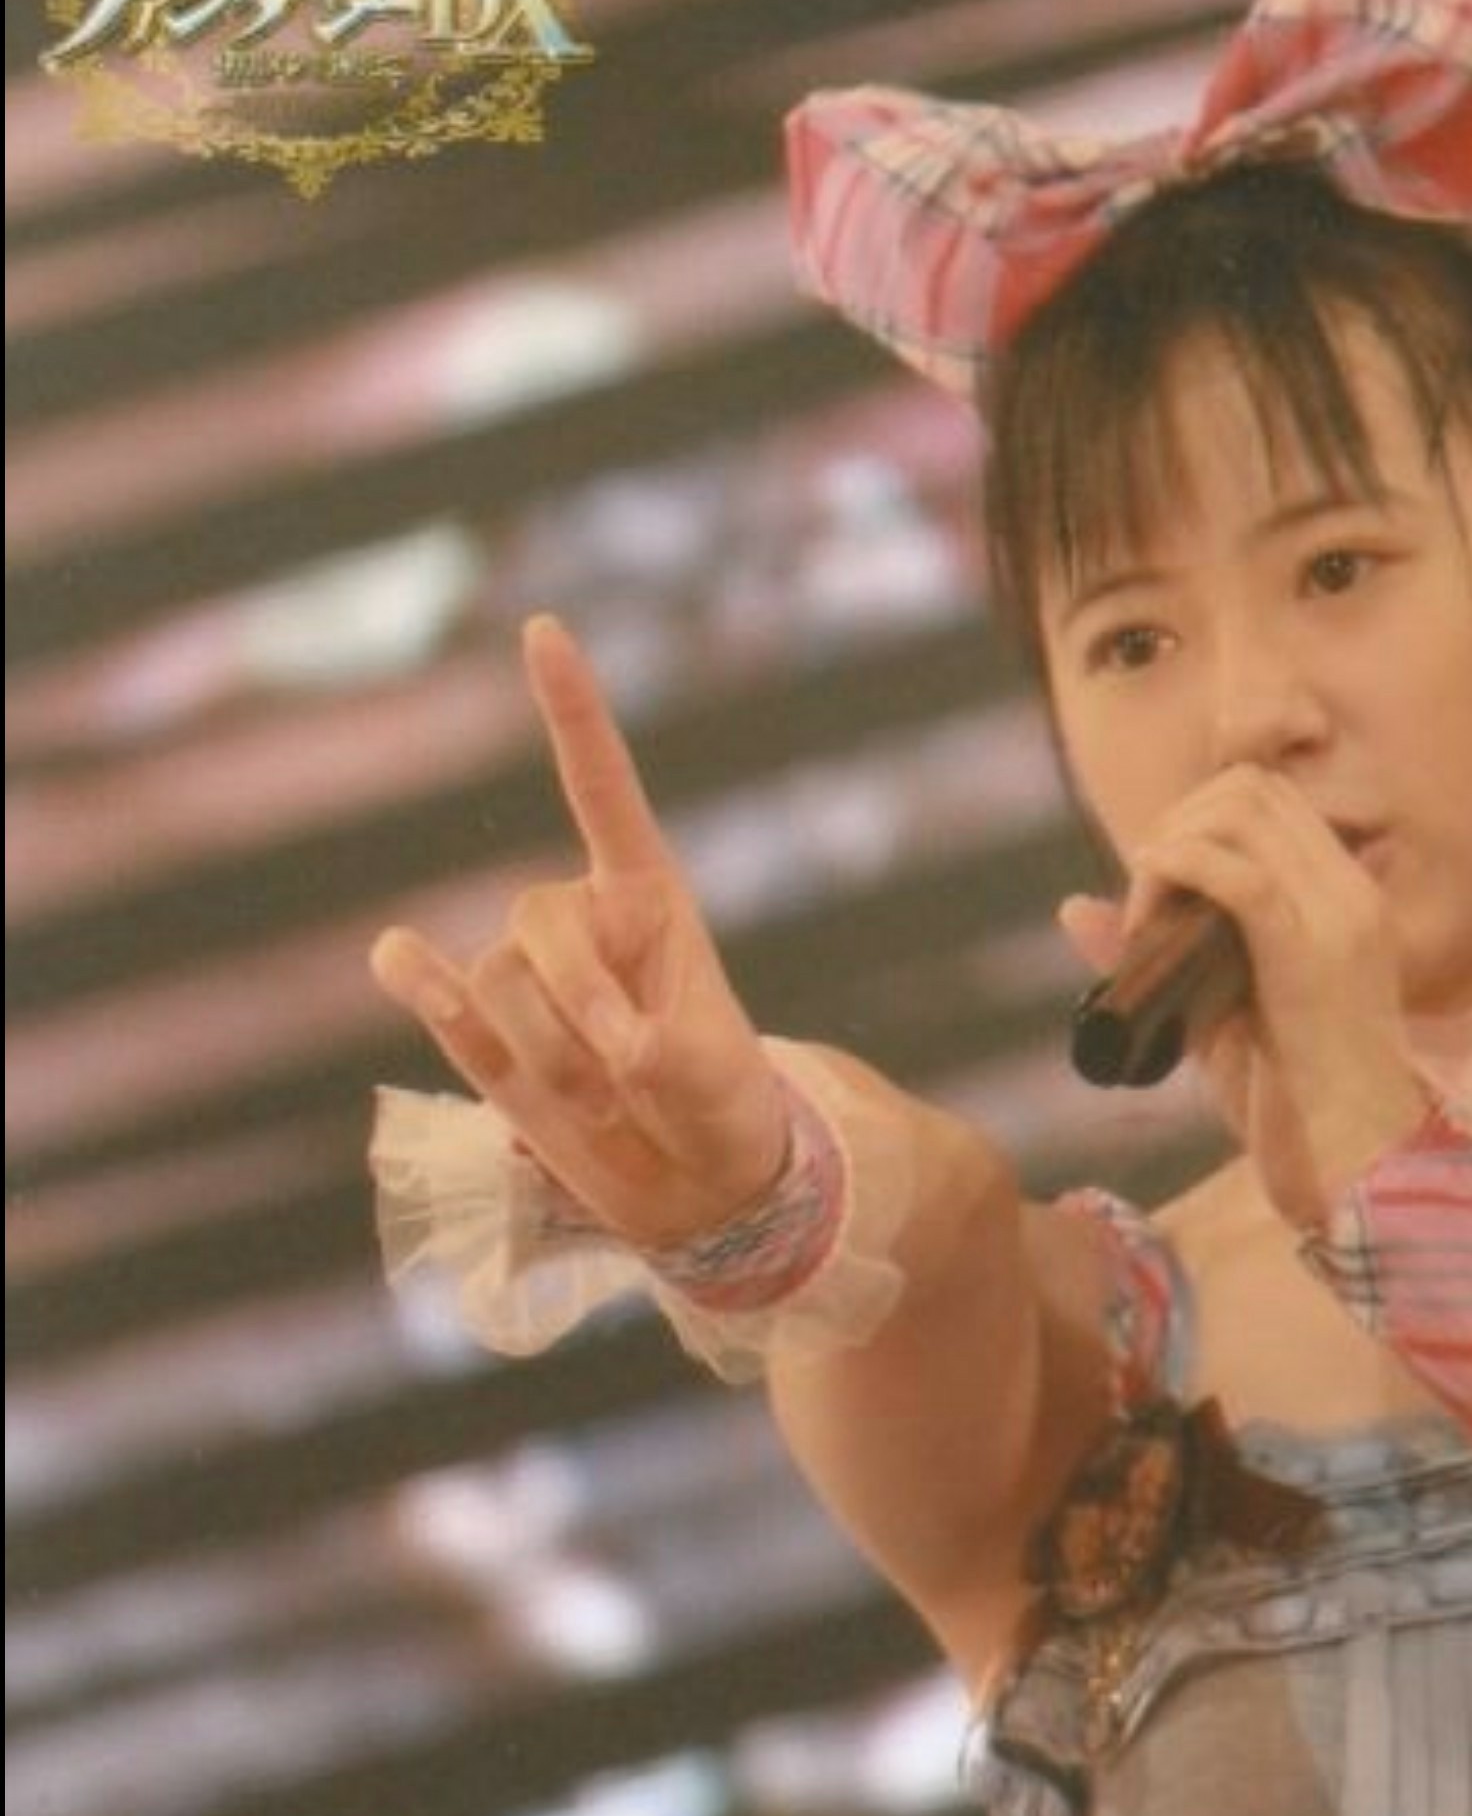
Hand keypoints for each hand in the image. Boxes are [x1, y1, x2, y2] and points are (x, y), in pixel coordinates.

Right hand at [370, 616, 790, 1250]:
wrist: (697, 1184)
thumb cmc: (726, 1109)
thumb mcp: (722, 1079)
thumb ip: (669, 1054)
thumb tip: (611, 1049)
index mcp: (651, 900)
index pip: (602, 791)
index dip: (572, 712)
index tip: (544, 631)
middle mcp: (581, 923)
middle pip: (537, 923)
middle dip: (578, 1006)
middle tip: (632, 1079)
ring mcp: (526, 977)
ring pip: (496, 989)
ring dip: (547, 1060)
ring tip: (606, 1105)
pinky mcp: (484, 1032)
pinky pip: (433, 993)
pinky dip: (416, 983)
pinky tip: (401, 960)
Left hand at [1058, 766, 1419, 1223]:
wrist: (1362, 1164)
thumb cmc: (1295, 1108)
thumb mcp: (1216, 1017)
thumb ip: (1158, 957)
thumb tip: (1074, 908)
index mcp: (1346, 897)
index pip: (1269, 799)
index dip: (1197, 821)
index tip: (1160, 889)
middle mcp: (1350, 891)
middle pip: (1251, 787)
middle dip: (1178, 823)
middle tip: (1146, 902)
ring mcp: (1335, 917)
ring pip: (1241, 814)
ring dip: (1172, 848)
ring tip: (1146, 921)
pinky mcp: (1307, 954)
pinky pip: (1236, 875)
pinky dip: (1177, 872)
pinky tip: (1145, 917)